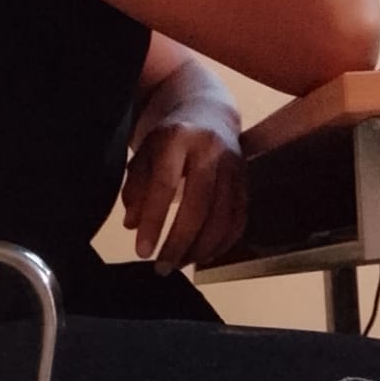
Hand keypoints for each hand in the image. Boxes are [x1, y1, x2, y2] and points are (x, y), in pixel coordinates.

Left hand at [122, 109, 247, 272]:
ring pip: (222, 216)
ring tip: (179, 264)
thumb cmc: (169, 140)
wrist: (209, 113)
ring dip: (200, 248)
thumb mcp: (144, 154)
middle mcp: (210, 149)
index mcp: (178, 138)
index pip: (165, 184)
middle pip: (198, 205)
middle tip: (162, 267)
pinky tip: (203, 255)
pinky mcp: (246, 179)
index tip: (142, 252)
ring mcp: (233, 163)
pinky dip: (222, 244)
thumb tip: (132, 225)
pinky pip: (238, 219)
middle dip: (179, 243)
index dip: (154, 221)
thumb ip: (136, 188)